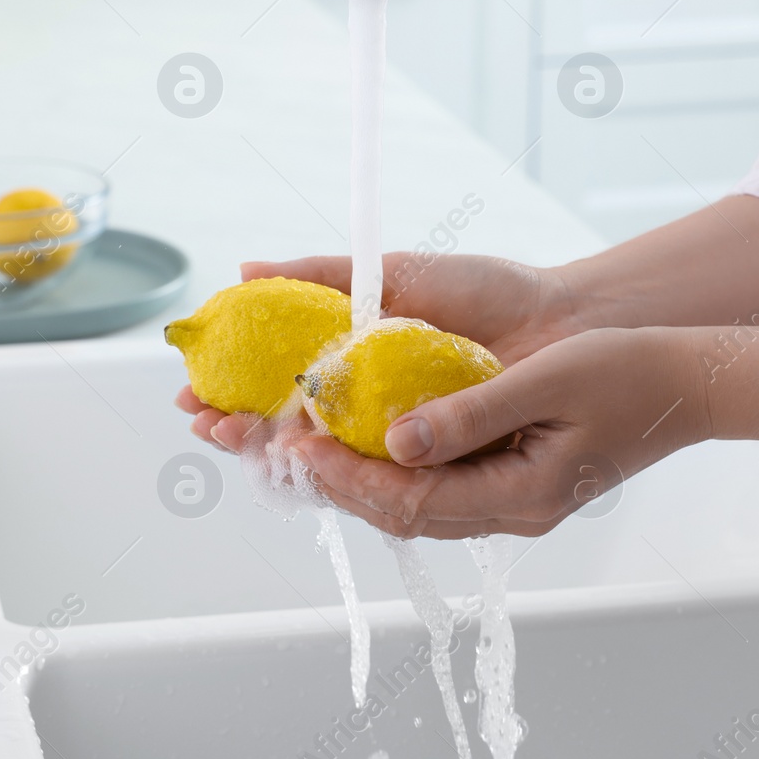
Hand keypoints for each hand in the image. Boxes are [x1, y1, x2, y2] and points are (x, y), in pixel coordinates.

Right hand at [175, 253, 583, 454]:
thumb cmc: (488, 293)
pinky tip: (311, 463)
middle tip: (209, 423)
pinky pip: (389, 489)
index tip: (194, 394)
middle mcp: (372, 416)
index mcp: (355, 370)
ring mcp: (404, 447)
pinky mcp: (442, 473)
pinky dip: (348, 479)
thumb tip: (246, 269)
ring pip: (332, 469)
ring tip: (245, 440)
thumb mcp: (398, 275)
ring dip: (283, 460)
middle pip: (292, 439)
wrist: (564, 319)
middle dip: (244, 433)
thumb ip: (325, 275)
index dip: (233, 397)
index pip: (278, 395)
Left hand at [293, 327, 711, 538]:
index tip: (299, 444)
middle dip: (338, 484)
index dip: (349, 474)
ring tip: (305, 444)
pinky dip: (393, 467)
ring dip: (359, 479)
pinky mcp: (514, 481)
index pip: (414, 499)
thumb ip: (472, 412)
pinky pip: (439, 486)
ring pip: (418, 505)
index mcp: (526, 494)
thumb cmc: (626, 371)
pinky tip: (362, 437)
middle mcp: (515, 511)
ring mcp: (516, 501)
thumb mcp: (548, 380)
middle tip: (280, 447)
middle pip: (405, 514)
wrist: (687, 381)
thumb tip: (395, 439)